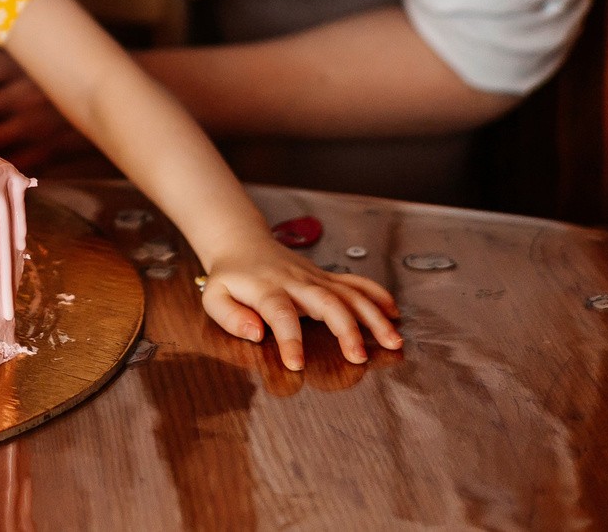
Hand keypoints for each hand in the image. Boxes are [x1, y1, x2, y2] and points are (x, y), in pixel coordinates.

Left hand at [196, 239, 402, 369]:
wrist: (243, 243)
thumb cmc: (230, 277)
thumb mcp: (214, 296)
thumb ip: (230, 316)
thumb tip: (255, 334)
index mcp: (266, 289)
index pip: (279, 313)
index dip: (289, 338)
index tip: (296, 364)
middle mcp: (295, 282)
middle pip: (326, 301)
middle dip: (346, 329)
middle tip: (359, 358)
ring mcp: (315, 278)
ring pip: (349, 293)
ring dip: (373, 316)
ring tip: (393, 341)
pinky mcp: (327, 277)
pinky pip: (356, 282)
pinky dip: (377, 295)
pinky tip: (393, 313)